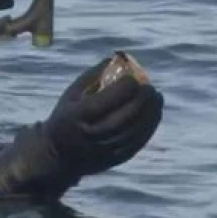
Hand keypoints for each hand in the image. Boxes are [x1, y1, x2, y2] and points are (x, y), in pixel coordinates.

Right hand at [42, 57, 164, 177]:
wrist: (59, 156)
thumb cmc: (67, 116)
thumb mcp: (71, 94)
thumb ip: (93, 75)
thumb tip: (118, 58)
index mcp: (78, 115)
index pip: (108, 99)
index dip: (125, 87)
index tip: (133, 78)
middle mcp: (92, 134)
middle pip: (125, 116)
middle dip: (142, 100)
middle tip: (150, 88)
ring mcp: (104, 149)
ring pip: (135, 131)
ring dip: (150, 113)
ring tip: (157, 98)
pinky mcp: (114, 159)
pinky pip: (137, 143)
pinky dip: (149, 127)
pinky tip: (154, 114)